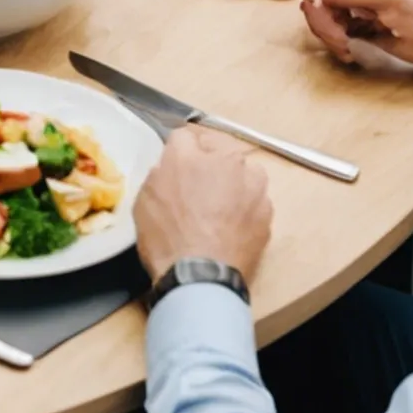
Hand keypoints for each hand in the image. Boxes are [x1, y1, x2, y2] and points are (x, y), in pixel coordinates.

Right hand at [133, 129, 271, 282]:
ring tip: (221, 207)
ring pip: (243, 171)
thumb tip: (172, 166)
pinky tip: (233, 226)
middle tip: (199, 187)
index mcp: (190, 154)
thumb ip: (161, 173)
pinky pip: (255, 199)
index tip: (176, 166)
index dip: (178, 151)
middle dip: (210, 161)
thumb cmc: (166, 237)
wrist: (201, 276)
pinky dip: (246, 207)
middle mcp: (227, 161)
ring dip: (234, 180)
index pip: (184, 136)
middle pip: (219, 148)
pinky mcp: (267, 211)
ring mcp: (252, 186)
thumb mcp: (144, 200)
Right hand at [297, 0, 412, 73]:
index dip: (315, 10)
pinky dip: (355, 5)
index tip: (319, 30)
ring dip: (337, 12)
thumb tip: (328, 18)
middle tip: (338, 45)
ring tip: (348, 43)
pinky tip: (362, 30)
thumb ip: (357, 28)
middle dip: (323, 14)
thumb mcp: (398, 44)